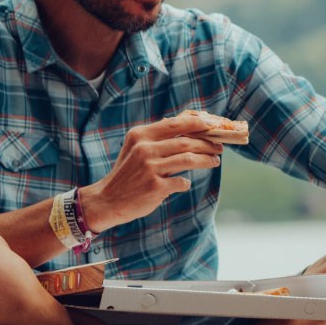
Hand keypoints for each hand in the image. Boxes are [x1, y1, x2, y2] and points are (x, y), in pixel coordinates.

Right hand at [81, 119, 223, 232]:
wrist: (106, 200)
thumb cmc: (127, 173)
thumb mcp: (135, 148)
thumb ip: (158, 137)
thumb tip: (190, 124)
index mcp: (140, 136)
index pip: (175, 124)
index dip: (197, 123)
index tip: (213, 125)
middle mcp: (144, 149)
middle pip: (186, 142)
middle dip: (207, 144)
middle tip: (219, 146)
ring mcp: (149, 168)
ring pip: (189, 159)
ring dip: (206, 160)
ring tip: (215, 161)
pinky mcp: (154, 187)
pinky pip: (181, 182)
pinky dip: (186, 183)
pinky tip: (185, 183)